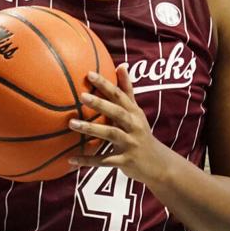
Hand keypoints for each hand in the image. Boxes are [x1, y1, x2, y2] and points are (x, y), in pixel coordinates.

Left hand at [67, 66, 172, 186]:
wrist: (158, 164)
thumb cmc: (141, 134)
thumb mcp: (136, 112)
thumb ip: (127, 90)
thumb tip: (122, 65)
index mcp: (134, 113)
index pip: (120, 95)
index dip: (106, 84)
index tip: (88, 74)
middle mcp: (134, 126)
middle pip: (117, 112)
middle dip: (100, 104)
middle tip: (81, 96)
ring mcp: (130, 144)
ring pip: (111, 134)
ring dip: (91, 129)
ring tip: (72, 124)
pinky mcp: (125, 161)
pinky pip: (105, 160)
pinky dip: (88, 160)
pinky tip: (71, 159)